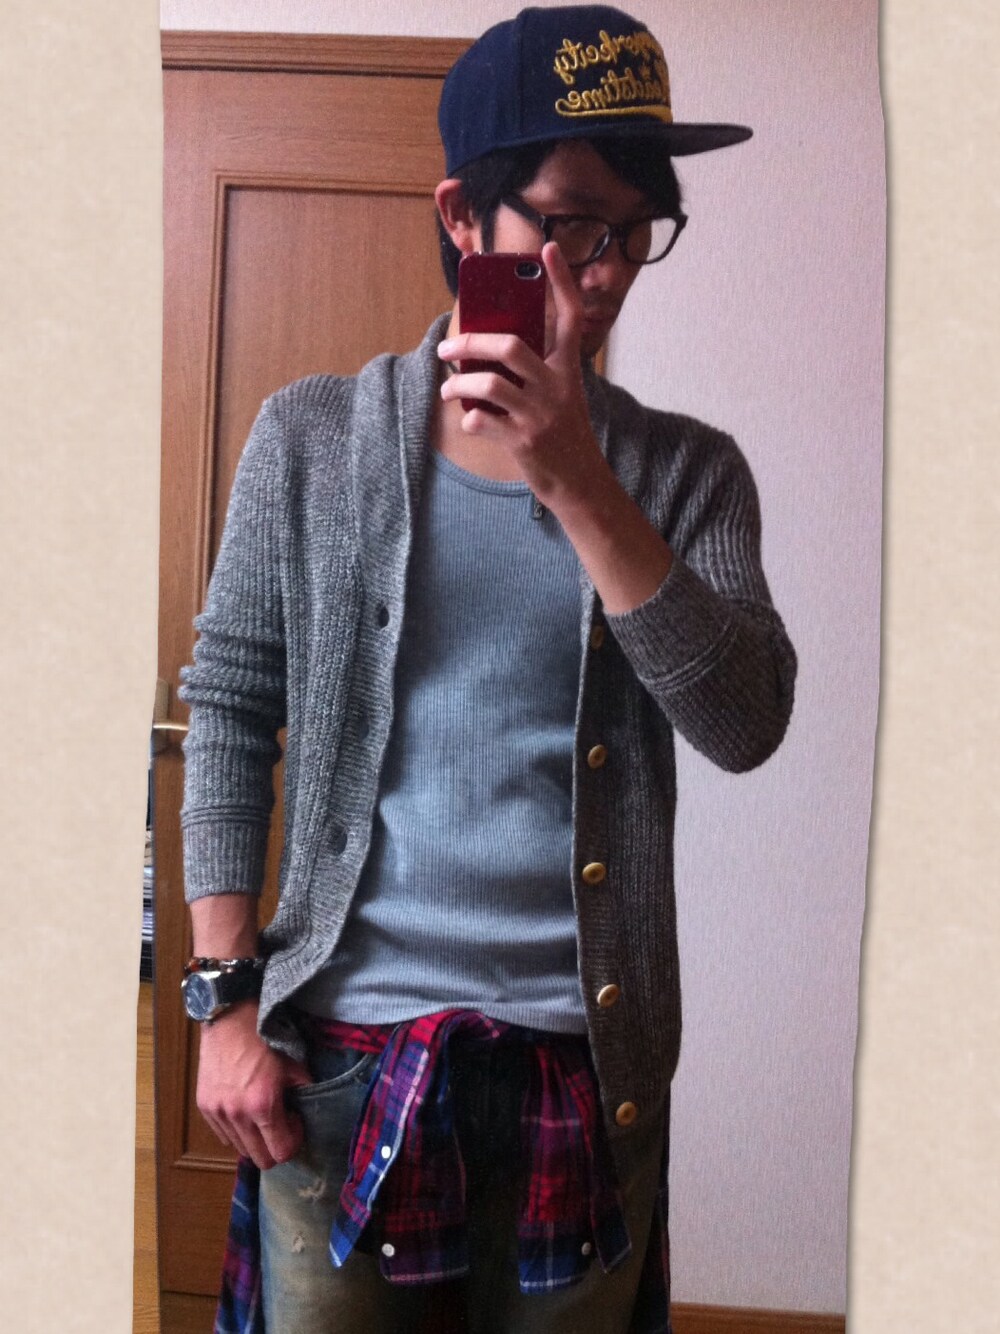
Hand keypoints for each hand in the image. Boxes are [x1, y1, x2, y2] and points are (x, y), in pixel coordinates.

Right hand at [195, 1000, 312, 1170]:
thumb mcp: (293, 1062)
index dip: (293, 1143)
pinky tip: (244, 1107)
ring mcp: (217, 1113)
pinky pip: (223, 1135)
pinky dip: (237, 1130)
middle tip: (282, 1121)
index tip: (295, 1122)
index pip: (280, 1153)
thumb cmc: (264, 1037)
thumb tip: (309, 1110)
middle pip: (259, 1159)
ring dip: (255, 1138)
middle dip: (275, 1145)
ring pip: (240, 1149)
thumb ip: (304, 1090)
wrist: (229, 1017)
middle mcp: (237, 1115)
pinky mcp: (204, 1107)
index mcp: (262, 1105)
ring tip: (262, 1113)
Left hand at [438, 242, 605, 506]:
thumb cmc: (564, 435)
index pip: (569, 316)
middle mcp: (557, 387)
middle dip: (470, 342)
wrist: (581, 485)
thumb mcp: (562, 397)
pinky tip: (471, 421)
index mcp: (569, 370)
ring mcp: (540, 415)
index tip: (547, 249)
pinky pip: (482, 421)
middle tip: (447, 349)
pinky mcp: (524, 442)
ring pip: (487, 385)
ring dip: (457, 385)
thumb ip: (537, 371)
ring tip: (447, 390)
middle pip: (510, 347)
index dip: (560, 281)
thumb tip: (488, 349)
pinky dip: (469, 420)